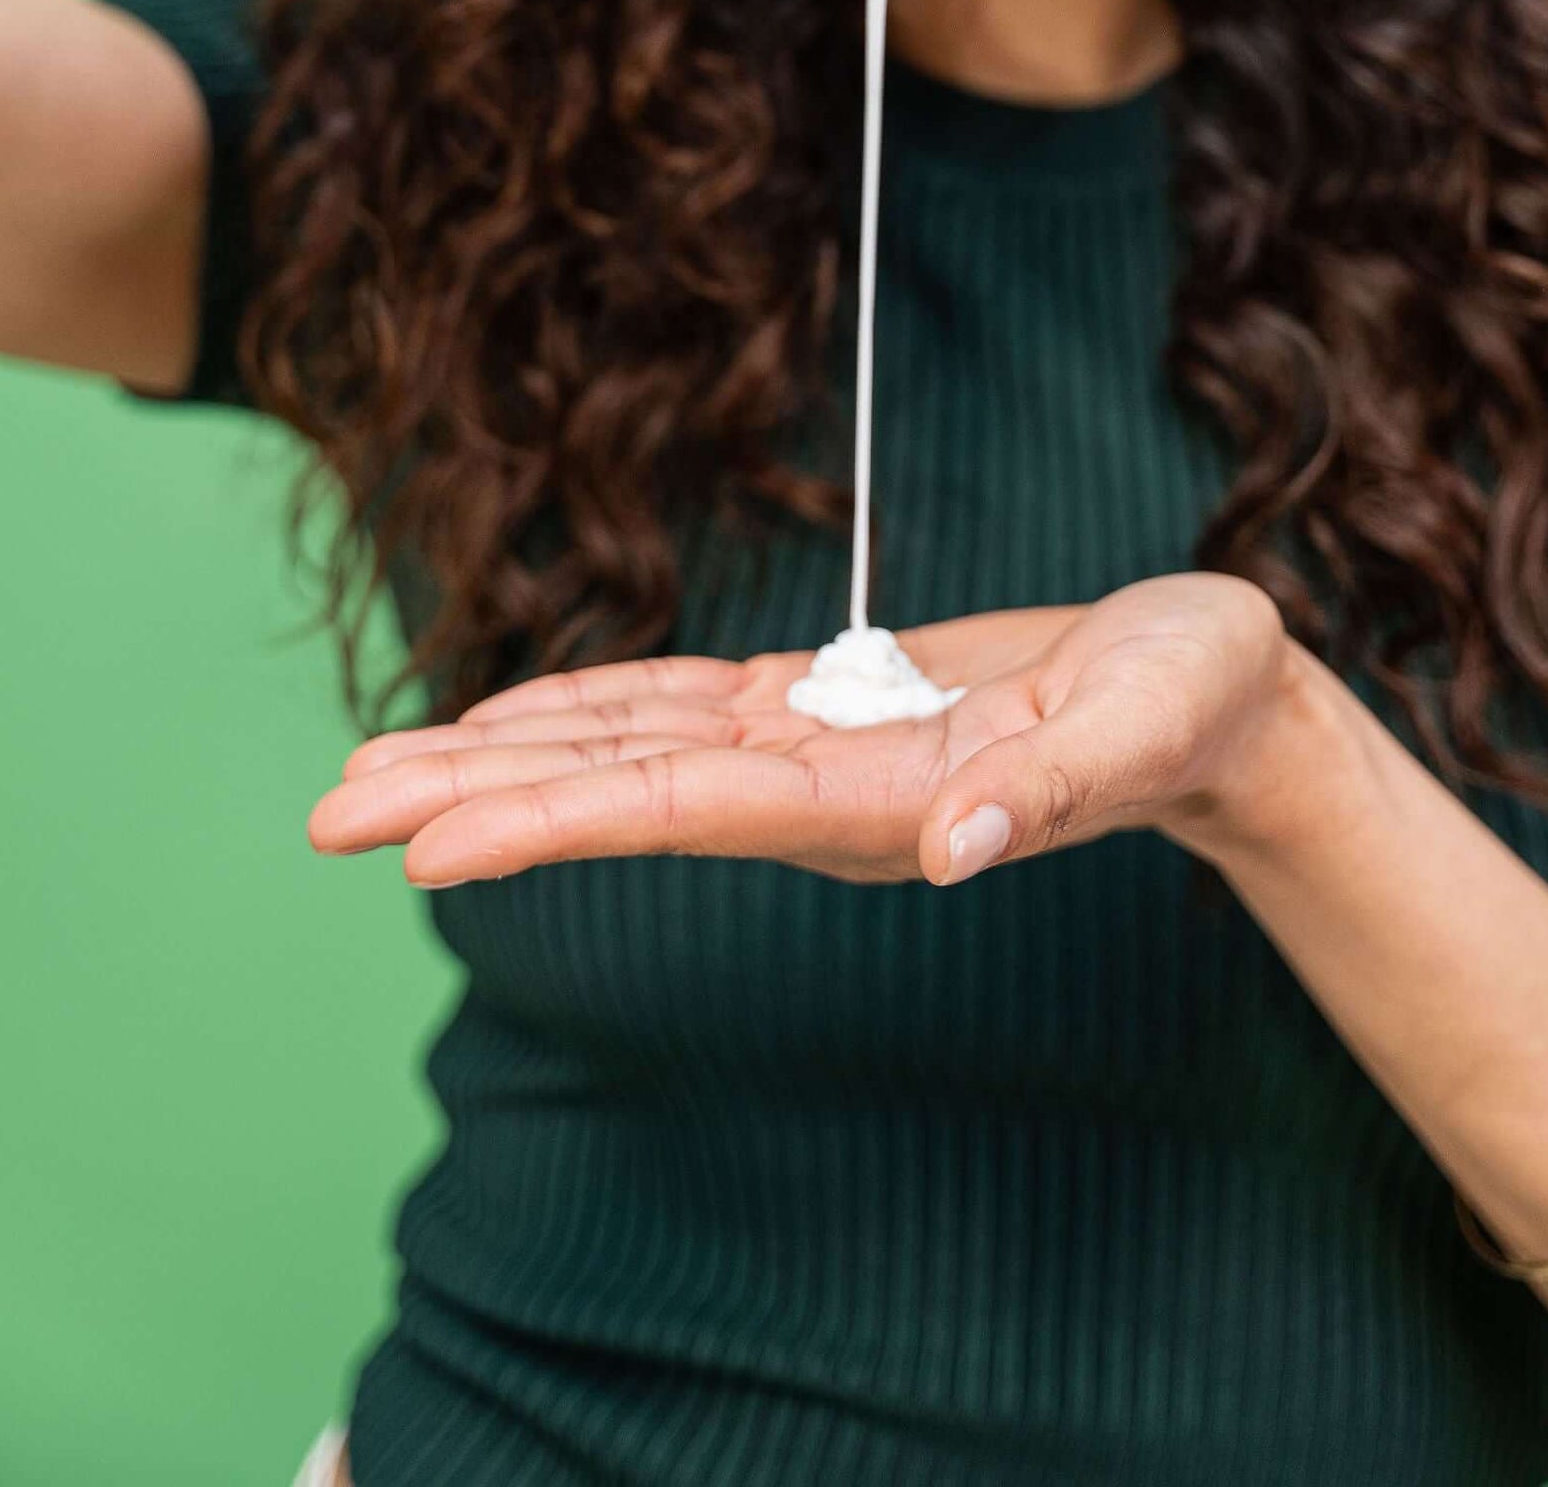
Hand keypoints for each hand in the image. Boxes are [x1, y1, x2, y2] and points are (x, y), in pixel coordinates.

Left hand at [309, 575, 1305, 889]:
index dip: (551, 821)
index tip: (426, 846)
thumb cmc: (1193, 702)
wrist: (1215, 701)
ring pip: (634, 749)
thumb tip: (957, 847)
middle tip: (331, 809)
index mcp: (879, 801)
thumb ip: (1056, 787)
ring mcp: (818, 749)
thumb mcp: (1145, 721)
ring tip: (383, 764)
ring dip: (508, 754)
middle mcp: (822, 790)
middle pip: (621, 791)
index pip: (683, 813)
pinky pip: (685, 704)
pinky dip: (594, 703)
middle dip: (478, 797)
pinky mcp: (831, 703)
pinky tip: (519, 713)